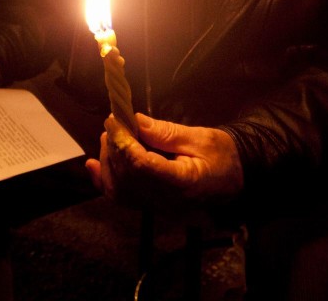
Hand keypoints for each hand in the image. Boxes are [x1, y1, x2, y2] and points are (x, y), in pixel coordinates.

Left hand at [85, 113, 243, 207]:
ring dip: (108, 161)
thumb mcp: (201, 138)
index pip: (143, 167)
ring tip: (110, 137)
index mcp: (184, 183)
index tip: (115, 120)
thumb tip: (135, 121)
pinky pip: (122, 197)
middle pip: (127, 177)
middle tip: (112, 123)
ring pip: (119, 190)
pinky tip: (93, 163)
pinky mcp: (151, 205)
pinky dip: (104, 180)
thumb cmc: (222, 156)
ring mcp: (157, 207)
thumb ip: (167, 133)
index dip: (124, 143)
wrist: (234, 180)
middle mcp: (167, 201)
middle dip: (114, 148)